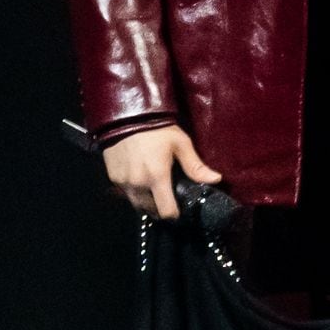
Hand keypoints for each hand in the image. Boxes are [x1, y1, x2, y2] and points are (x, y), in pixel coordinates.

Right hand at [102, 125, 221, 219]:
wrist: (127, 115)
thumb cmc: (157, 128)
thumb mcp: (180, 143)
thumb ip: (196, 166)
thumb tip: (217, 179)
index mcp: (157, 178)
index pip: (166, 212)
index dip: (175, 214)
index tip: (179, 208)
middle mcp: (138, 185)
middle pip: (151, 211)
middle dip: (160, 207)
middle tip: (167, 195)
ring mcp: (123, 183)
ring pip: (137, 204)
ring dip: (146, 202)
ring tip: (154, 188)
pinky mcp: (113, 177)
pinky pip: (125, 193)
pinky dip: (133, 191)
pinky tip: (140, 178)